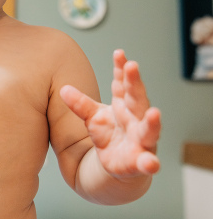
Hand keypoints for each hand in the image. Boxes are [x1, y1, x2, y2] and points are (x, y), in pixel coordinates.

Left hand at [60, 50, 160, 176]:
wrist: (116, 165)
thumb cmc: (108, 135)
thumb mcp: (92, 117)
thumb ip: (80, 104)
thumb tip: (63, 89)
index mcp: (124, 106)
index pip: (123, 84)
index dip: (122, 69)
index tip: (119, 53)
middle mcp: (136, 120)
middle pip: (137, 99)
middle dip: (135, 83)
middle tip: (132, 66)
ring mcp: (141, 141)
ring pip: (149, 130)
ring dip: (153, 122)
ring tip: (154, 113)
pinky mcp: (139, 163)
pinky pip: (146, 163)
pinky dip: (150, 163)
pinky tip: (150, 163)